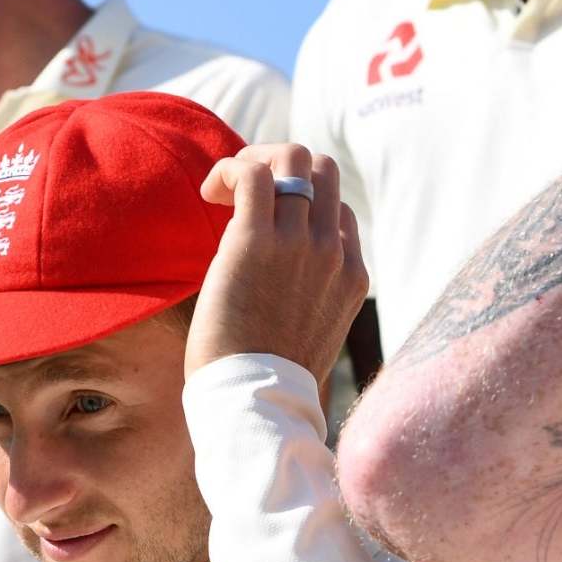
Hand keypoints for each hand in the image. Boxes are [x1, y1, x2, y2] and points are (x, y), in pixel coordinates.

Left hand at [191, 144, 367, 391]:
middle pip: (322, 170)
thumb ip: (313, 302)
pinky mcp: (254, 241)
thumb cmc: (271, 382)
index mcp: (351, 275)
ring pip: (291, 157)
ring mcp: (298, 243)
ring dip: (252, 161)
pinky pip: (251, 172)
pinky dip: (228, 169)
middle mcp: (332, 251)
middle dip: (281, 166)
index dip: (300, 206)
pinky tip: (209, 194)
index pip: (338, 210)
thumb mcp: (314, 336)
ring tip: (224, 192)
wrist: (256, 404)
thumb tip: (283, 293)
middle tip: (242, 194)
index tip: (264, 228)